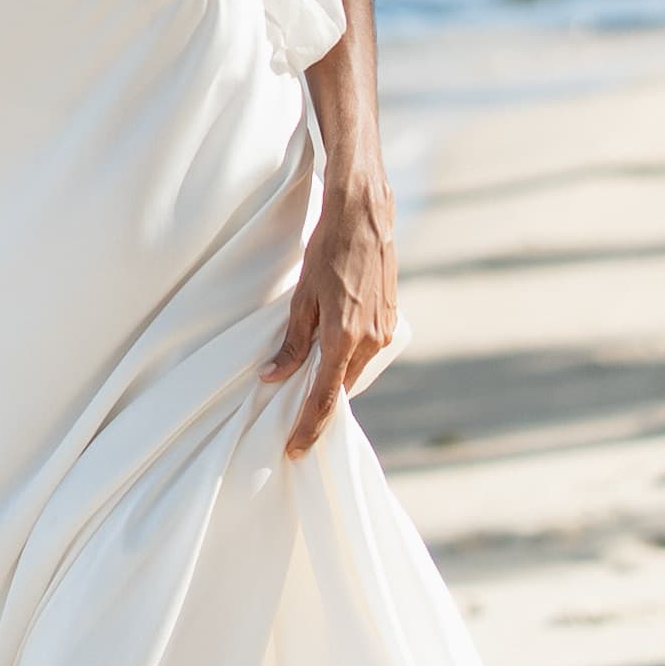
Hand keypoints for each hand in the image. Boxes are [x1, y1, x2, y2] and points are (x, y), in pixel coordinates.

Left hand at [263, 165, 397, 460]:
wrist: (365, 216)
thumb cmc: (328, 251)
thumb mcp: (303, 298)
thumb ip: (293, 343)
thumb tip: (273, 377)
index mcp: (345, 339)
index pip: (325, 399)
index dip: (308, 428)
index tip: (294, 449)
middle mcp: (370, 342)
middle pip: (341, 390)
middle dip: (320, 407)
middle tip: (293, 420)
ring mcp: (385, 333)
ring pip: (355, 372)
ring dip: (335, 382)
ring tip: (309, 386)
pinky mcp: (391, 321)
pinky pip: (367, 354)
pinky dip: (348, 361)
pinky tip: (332, 356)